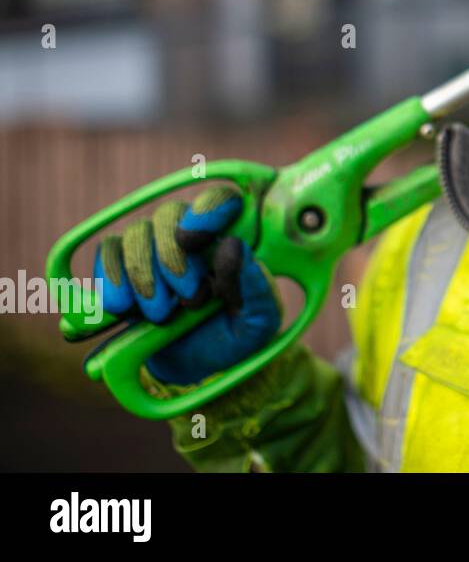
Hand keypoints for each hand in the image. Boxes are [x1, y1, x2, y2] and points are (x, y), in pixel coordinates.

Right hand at [92, 186, 281, 385]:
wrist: (198, 369)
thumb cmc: (236, 336)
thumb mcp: (259, 319)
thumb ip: (255, 285)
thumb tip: (233, 245)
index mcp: (230, 239)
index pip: (221, 200)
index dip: (206, 211)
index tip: (192, 239)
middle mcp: (191, 234)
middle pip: (169, 215)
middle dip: (172, 259)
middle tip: (189, 300)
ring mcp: (154, 247)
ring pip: (136, 234)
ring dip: (144, 276)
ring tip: (162, 315)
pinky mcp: (123, 267)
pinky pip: (108, 253)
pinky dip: (111, 278)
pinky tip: (122, 308)